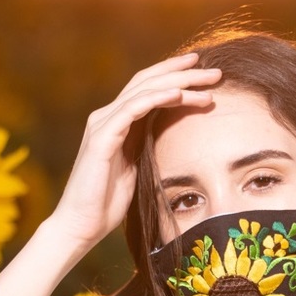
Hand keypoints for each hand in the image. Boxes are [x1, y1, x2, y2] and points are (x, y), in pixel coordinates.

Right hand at [54, 52, 220, 246]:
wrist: (80, 225)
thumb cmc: (107, 203)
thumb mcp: (136, 168)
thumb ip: (147, 146)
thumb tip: (173, 138)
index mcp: (116, 122)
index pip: (147, 87)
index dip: (174, 74)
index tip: (203, 70)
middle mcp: (107, 117)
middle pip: (148, 81)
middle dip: (182, 72)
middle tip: (214, 70)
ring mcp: (102, 125)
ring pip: (144, 90)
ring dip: (178, 83)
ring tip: (207, 81)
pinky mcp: (101, 139)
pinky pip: (132, 109)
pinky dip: (156, 98)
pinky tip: (178, 94)